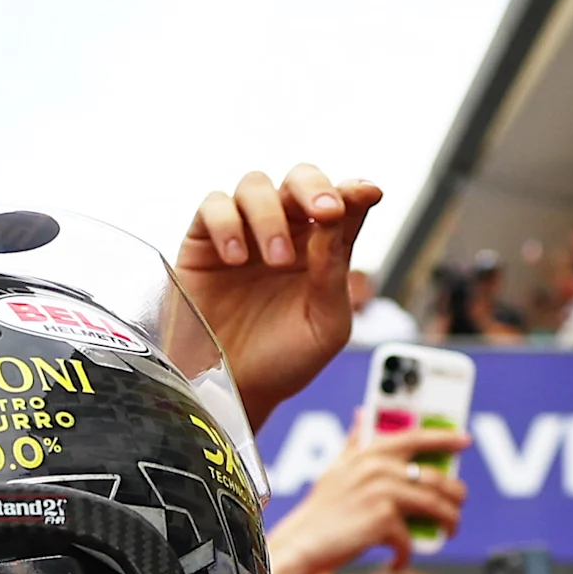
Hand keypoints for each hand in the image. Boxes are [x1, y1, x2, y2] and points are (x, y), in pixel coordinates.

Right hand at [175, 166, 383, 427]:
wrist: (232, 393)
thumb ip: (333, 276)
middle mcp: (284, 232)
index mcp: (321, 249)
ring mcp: (243, 233)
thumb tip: (334, 221)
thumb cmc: (283, 363)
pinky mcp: (204, 243)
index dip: (355, 190)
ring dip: (270, 214)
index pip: (343, 203)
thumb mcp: (325, 328)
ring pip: (256, 186)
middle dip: (314, 188)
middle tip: (324, 212)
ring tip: (274, 261)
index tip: (368, 193)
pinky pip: (213, 207)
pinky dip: (227, 223)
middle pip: (300, 180)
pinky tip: (236, 258)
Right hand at [262, 426, 464, 573]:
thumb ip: (354, 442)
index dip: (444, 437)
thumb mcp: (336, 469)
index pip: (416, 437)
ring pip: (434, 506)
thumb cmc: (320, 511)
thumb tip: (362, 413)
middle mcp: (379, 468)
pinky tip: (399, 561)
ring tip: (449, 531)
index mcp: (370, 452)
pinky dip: (408, 554)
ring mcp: (383, 493)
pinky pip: (411, 538)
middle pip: (435, 477)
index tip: (465, 441)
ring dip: (448, 521)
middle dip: (455, 494)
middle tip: (458, 504)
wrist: (301, 544)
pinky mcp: (384, 521)